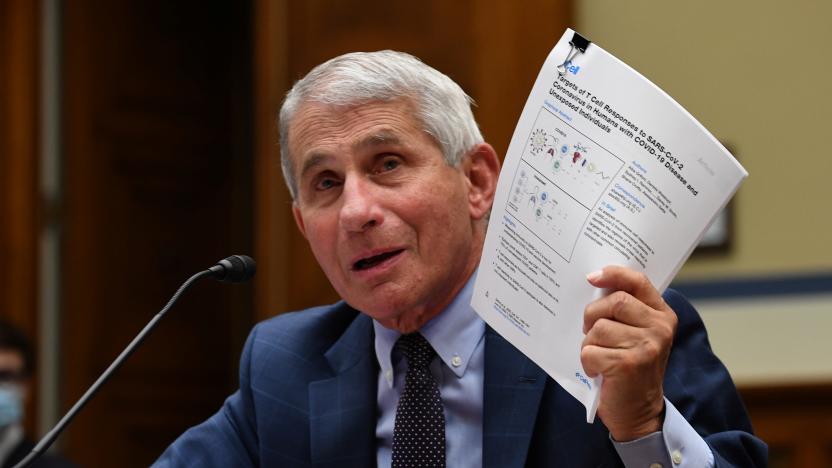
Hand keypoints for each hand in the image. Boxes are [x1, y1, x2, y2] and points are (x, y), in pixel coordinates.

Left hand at [581, 265, 677, 440]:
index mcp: (662, 315)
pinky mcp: (628, 364)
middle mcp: (659, 328)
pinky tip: (599, 372)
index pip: (638, 282)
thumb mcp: (636, 335)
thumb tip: (595, 281)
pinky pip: (590, 351)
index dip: (614, 274)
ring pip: (598, 328)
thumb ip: (626, 311)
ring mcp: (646, 346)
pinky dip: (587, 362)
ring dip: (589, 344)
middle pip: (614, 302)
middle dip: (592, 315)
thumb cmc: (631, 369)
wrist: (639, 413)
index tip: (593, 277)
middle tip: (590, 332)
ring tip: (600, 357)